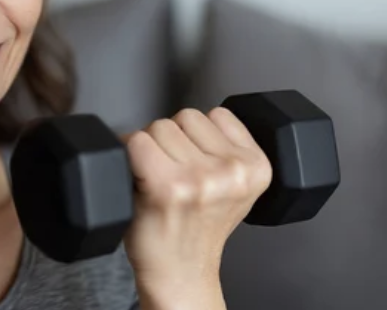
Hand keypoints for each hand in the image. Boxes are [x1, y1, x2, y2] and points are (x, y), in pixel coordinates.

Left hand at [121, 108, 272, 307]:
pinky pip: (135, 140)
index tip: (194, 164)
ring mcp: (199, 178)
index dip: (197, 136)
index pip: (217, 114)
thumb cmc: (197, 229)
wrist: (181, 272)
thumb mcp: (234, 185)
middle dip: (173, 141)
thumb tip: (189, 118)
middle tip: (174, 176)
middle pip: (184, 116)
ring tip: (159, 180)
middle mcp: (232, 171)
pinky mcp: (166, 185)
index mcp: (257, 166)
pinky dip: (129, 155)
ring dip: (151, 148)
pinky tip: (141, 181)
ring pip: (158, 126)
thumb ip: (226, 149)